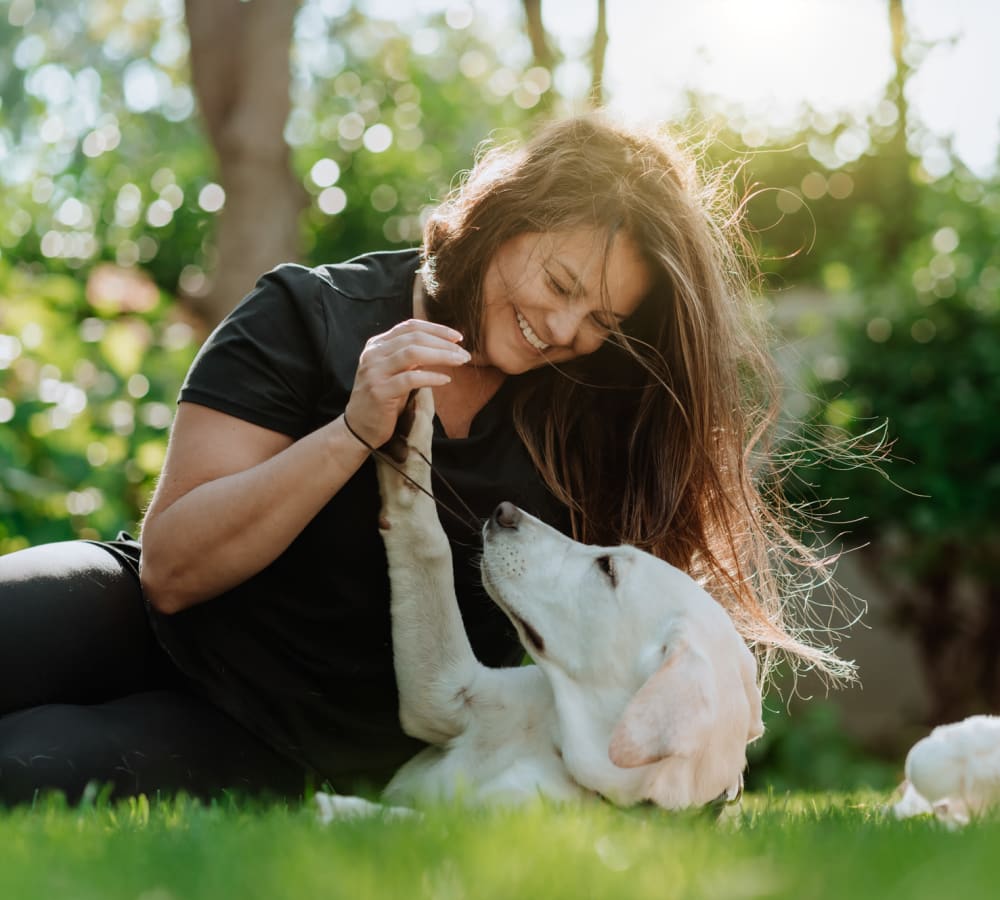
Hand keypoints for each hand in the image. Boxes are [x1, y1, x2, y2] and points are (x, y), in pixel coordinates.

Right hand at [343, 319, 468, 447]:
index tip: (458, 337)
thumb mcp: (394, 371)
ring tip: (460, 362)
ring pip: (413, 353)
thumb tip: (442, 344)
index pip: (410, 327)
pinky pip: (410, 379)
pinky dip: (431, 377)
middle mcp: (373, 354)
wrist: (358, 428)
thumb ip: (409, 356)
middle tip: (464, 353)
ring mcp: (374, 372)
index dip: (436, 329)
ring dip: (441, 355)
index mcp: (377, 345)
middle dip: (443, 343)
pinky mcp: (380, 391)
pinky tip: (445, 380)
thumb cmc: (383, 399)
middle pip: (414, 338)